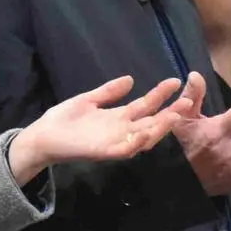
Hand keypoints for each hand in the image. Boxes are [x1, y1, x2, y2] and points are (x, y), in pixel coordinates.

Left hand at [7, 75, 193, 184]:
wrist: (42, 137)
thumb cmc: (63, 121)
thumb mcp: (88, 100)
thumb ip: (108, 92)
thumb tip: (130, 79)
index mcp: (117, 118)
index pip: (145, 106)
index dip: (161, 94)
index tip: (176, 81)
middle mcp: (121, 131)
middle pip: (151, 122)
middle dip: (171, 113)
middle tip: (189, 101)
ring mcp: (114, 142)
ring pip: (144, 137)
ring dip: (160, 128)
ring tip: (175, 115)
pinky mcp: (103, 152)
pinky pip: (125, 149)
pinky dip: (137, 142)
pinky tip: (147, 131)